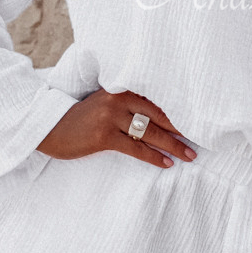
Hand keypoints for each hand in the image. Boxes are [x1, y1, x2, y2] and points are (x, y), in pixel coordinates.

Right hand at [37, 87, 197, 169]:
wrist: (51, 128)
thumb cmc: (82, 119)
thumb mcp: (105, 104)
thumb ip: (129, 104)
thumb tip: (161, 116)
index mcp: (121, 89)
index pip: (156, 99)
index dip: (178, 110)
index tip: (198, 119)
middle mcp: (117, 99)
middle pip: (158, 114)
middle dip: (181, 128)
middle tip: (201, 138)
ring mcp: (110, 117)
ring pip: (150, 132)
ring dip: (173, 145)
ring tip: (189, 155)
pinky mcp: (103, 136)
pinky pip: (136, 148)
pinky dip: (153, 157)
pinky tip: (167, 163)